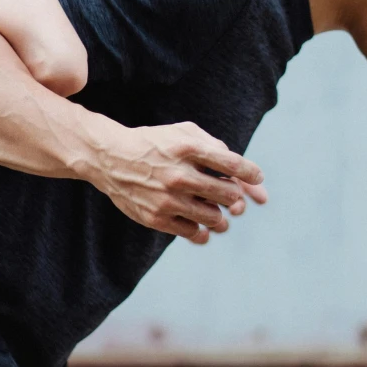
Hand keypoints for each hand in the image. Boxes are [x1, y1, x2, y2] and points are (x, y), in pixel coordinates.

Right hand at [87, 120, 266, 242]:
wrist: (110, 158)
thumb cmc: (156, 144)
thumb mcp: (185, 133)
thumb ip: (218, 149)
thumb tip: (254, 181)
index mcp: (188, 148)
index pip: (233, 165)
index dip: (251, 174)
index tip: (255, 178)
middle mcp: (179, 174)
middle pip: (228, 195)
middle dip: (234, 195)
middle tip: (226, 193)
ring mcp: (167, 199)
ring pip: (215, 217)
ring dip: (219, 214)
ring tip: (211, 207)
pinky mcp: (157, 218)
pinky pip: (194, 233)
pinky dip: (203, 230)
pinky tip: (198, 221)